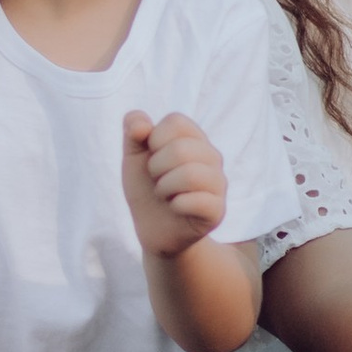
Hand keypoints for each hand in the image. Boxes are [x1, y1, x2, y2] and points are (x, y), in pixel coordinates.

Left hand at [121, 109, 227, 258]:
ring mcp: (218, 183)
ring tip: (165, 195)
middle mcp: (212, 157)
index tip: (151, 156)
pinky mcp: (218, 210)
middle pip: (182, 149)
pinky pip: (198, 201)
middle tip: (157, 180)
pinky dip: (176, 206)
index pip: (176, 121)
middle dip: (156, 168)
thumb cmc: (146, 188)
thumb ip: (133, 131)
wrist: (154, 229)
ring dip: (165, 188)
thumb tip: (141, 125)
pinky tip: (175, 208)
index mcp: (194, 138)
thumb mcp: (133, 157)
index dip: (154, 139)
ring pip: (190, 175)